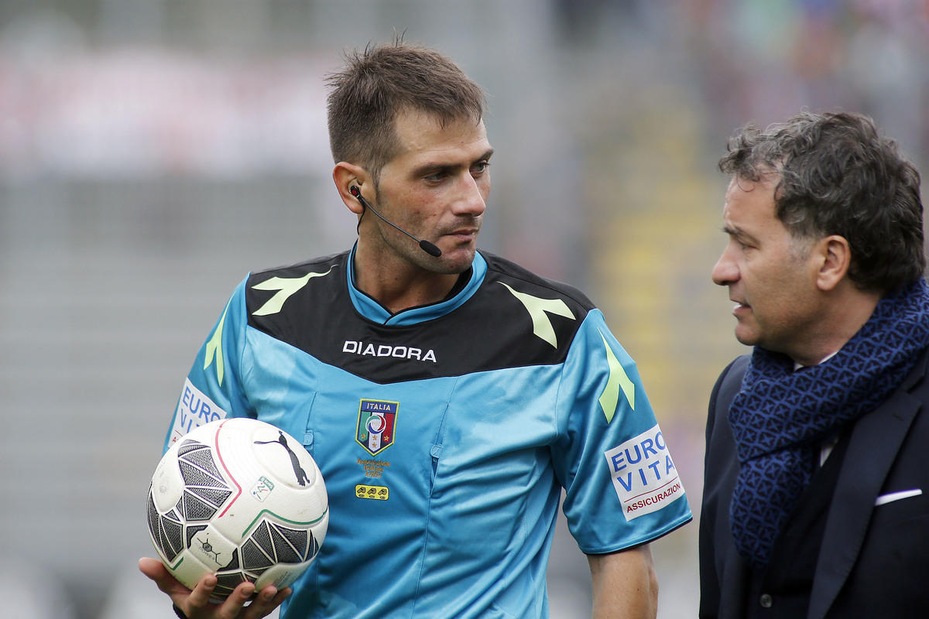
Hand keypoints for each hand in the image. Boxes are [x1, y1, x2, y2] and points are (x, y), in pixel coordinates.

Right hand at [138, 557, 290, 618]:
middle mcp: (216, 618)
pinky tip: (287, 587)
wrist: (208, 618)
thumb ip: (163, 576)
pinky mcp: (251, 618)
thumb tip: (142, 561)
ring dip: (262, 603)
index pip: (196, 604)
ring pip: (250, 616)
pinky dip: (276, 600)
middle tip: (248, 585)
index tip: (210, 576)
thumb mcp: (176, 590)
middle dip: (237, 601)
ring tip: (272, 588)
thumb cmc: (192, 597)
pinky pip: (265, 611)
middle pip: (227, 614)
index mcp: (197, 610)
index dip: (203, 592)